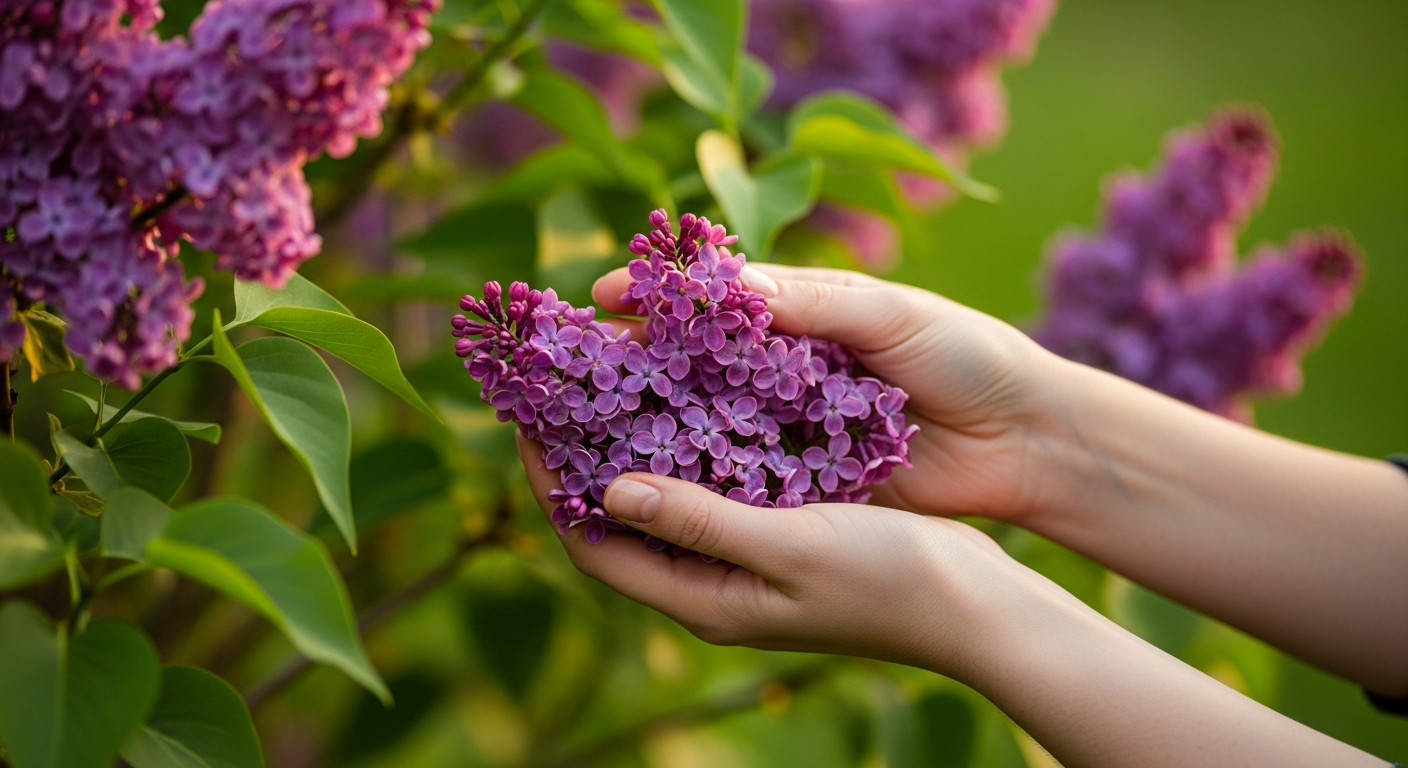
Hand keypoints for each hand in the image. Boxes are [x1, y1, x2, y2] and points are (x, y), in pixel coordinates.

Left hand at [517, 434, 1054, 677]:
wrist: (978, 605)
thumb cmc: (890, 581)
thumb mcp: (788, 548)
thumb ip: (698, 521)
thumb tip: (607, 488)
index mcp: (704, 601)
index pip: (594, 546)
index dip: (551, 485)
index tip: (526, 418)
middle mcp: (713, 586)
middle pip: (620, 519)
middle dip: (584, 456)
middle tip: (564, 385)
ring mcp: (746, 563)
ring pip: (666, 497)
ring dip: (636, 442)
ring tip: (615, 376)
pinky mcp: (779, 536)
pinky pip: (714, 486)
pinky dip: (692, 444)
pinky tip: (694, 393)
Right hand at [592, 263, 1062, 521]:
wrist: (1028, 441)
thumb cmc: (968, 358)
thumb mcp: (893, 316)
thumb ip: (813, 303)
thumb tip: (722, 284)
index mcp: (803, 313)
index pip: (710, 300)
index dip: (654, 297)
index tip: (599, 298)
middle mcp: (784, 371)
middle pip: (692, 364)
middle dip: (632, 365)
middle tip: (570, 374)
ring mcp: (791, 428)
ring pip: (708, 424)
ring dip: (652, 425)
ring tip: (589, 430)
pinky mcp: (808, 482)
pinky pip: (743, 479)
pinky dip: (701, 478)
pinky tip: (650, 484)